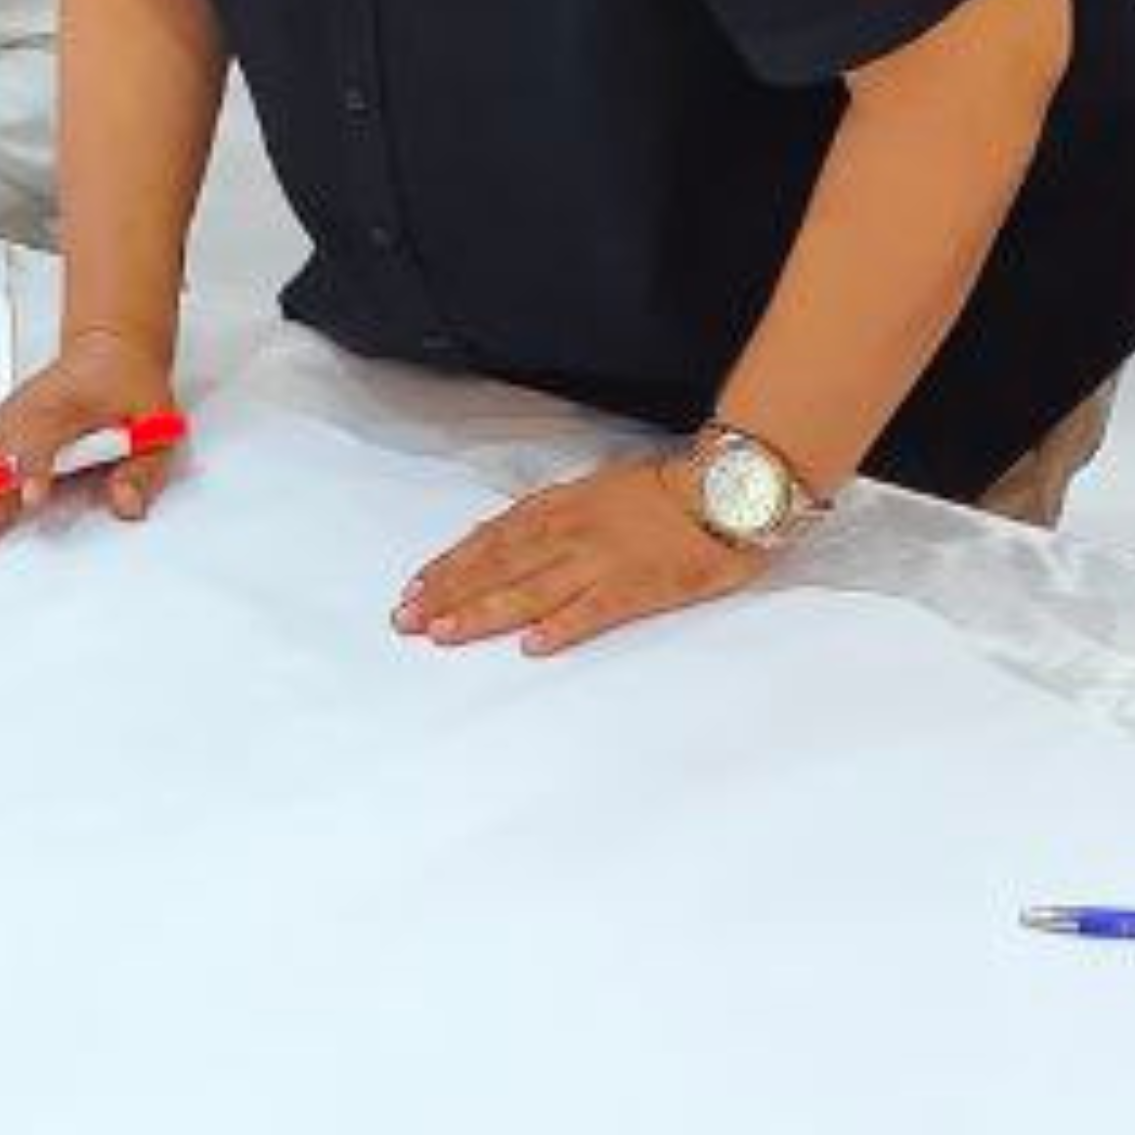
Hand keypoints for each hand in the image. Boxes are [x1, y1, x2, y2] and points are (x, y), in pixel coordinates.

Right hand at [0, 325, 176, 556]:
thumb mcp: (155, 423)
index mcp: (68, 405)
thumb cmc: (127, 382)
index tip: (30, 497)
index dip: (36, 468)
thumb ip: (142, 468)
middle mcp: (32, 411)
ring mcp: (13, 418)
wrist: (110, 350)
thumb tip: (125, 502)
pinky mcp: (4, 427)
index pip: (45, 438)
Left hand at [395, 451, 760, 655]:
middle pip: (499, 565)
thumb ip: (547, 515)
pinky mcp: (640, 586)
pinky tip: (532, 646)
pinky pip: (595, 609)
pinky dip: (563, 626)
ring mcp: (604, 560)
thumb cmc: (663, 491)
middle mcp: (572, 532)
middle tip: (406, 620)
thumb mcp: (593, 490)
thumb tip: (496, 537)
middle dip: (449, 593)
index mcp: (560, 507)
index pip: (491, 538)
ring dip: (485, 611)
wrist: (729, 487)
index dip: (450, 565)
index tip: (413, 589)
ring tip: (445, 633)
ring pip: (532, 588)